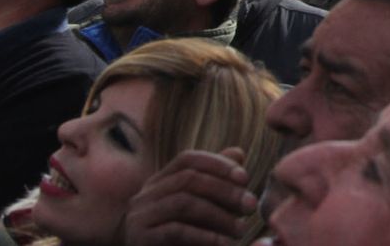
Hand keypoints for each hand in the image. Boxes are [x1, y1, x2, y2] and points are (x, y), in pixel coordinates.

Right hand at [123, 147, 256, 245]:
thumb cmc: (181, 238)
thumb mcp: (201, 208)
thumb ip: (216, 182)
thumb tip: (238, 152)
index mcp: (159, 182)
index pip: (188, 159)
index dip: (218, 164)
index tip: (245, 179)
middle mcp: (144, 195)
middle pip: (188, 179)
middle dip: (225, 190)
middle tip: (251, 206)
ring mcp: (139, 217)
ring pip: (183, 203)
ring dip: (219, 215)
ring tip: (242, 230)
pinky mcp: (140, 239)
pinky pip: (175, 231)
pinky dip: (205, 236)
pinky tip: (224, 244)